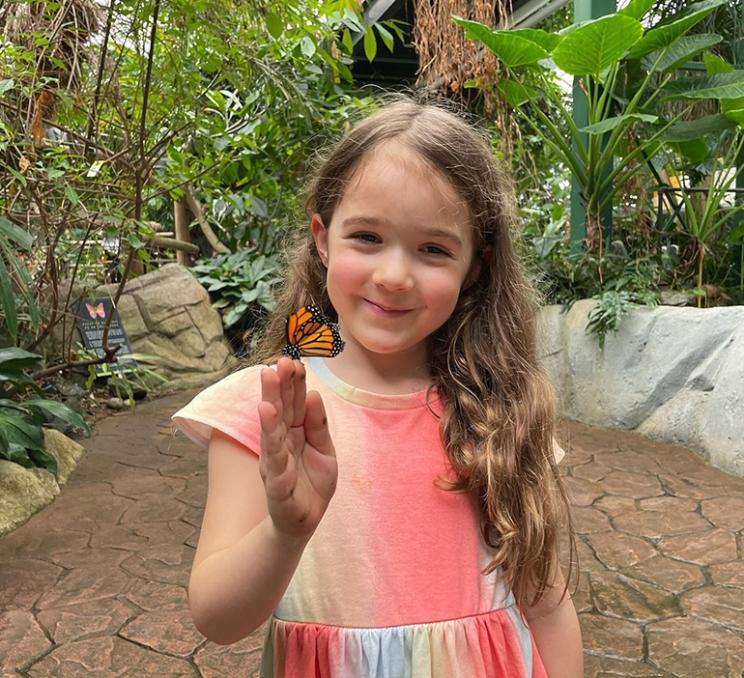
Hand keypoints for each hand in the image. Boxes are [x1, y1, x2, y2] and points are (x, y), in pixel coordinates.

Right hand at [257, 357, 336, 541]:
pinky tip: (267, 418)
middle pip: (281, 409)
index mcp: (295, 431)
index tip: (294, 360)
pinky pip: (274, 459)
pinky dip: (271, 439)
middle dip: (279, 385)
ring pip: (273, 428)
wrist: (304, 522)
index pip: (294, 402)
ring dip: (271, 403)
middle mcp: (281, 441)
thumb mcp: (324, 450)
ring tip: (268, 381)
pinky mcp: (276, 482)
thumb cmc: (312, 483)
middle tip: (279, 361)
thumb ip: (318, 425)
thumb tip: (315, 395)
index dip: (294, 382)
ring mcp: (276, 460)